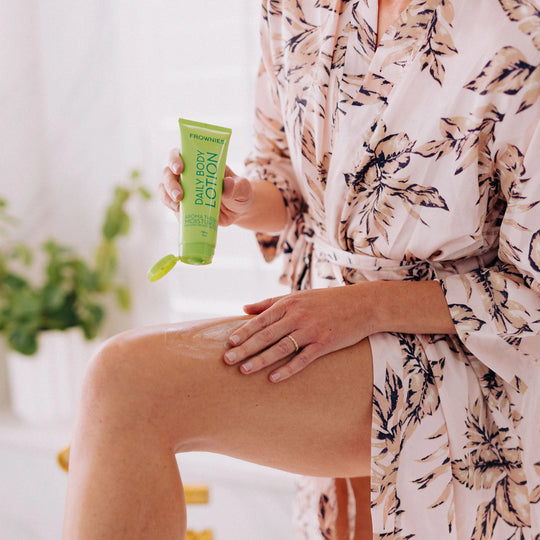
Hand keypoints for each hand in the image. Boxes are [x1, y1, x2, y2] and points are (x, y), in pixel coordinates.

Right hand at [158, 148, 252, 225]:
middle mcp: (187, 174)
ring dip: (167, 197)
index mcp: (199, 163)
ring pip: (164, 189)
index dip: (175, 158)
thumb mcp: (243, 187)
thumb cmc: (239, 192)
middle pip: (168, 173)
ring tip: (178, 206)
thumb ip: (237, 185)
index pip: (181, 154)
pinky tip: (180, 215)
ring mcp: (182, 190)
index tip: (179, 168)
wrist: (238, 211)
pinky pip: (171, 207)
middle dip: (170, 183)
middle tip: (179, 195)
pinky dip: (172, 210)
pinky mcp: (182, 206)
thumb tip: (227, 184)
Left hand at [223, 286, 374, 382]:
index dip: (244, 332)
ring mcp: (311, 330)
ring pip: (281, 347)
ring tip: (244, 371)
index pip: (262, 320)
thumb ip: (269, 302)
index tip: (229, 343)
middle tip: (227, 360)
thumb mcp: (297, 296)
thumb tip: (243, 308)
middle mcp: (298, 316)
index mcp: (289, 303)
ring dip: (261, 360)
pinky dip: (287, 369)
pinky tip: (273, 378)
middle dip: (245, 348)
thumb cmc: (326, 300)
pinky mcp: (324, 344)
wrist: (361, 304)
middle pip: (267, 335)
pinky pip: (303, 359)